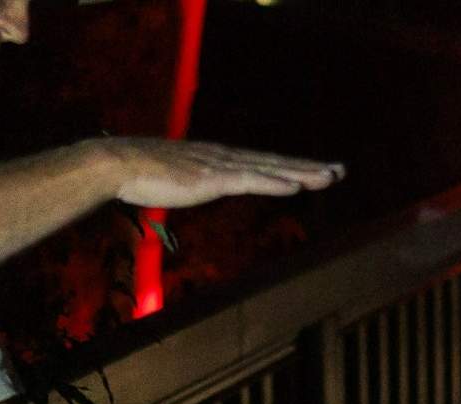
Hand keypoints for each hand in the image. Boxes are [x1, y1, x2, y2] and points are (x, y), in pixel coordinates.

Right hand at [88, 138, 344, 208]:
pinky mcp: (211, 179)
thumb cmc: (141, 173)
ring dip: (301, 174)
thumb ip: (191, 182)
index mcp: (219, 160)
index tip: (317, 170)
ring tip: (330, 176)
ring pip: (270, 171)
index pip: (263, 164)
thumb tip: (192, 187)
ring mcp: (220, 167)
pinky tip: (295, 187)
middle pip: (275, 164)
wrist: (119, 163)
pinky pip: (250, 181)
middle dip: (309, 168)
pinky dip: (274, 183)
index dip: (291, 167)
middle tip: (341, 170)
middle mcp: (226, 158)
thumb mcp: (176, 179)